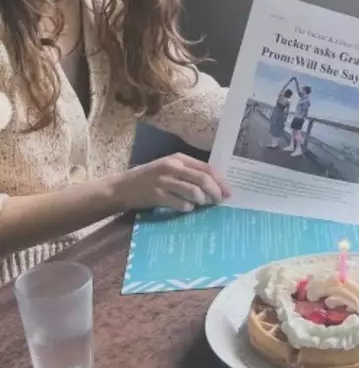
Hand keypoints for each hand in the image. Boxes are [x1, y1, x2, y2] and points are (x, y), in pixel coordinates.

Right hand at [106, 153, 231, 213]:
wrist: (121, 187)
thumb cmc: (149, 179)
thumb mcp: (170, 169)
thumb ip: (189, 173)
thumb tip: (215, 186)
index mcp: (179, 158)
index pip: (207, 168)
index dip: (220, 181)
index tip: (228, 192)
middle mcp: (172, 167)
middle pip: (203, 179)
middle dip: (215, 192)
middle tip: (219, 202)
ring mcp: (163, 181)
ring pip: (193, 191)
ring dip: (202, 201)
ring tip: (202, 205)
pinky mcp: (156, 195)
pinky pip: (179, 203)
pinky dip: (187, 208)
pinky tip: (187, 209)